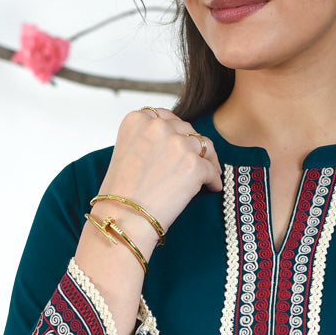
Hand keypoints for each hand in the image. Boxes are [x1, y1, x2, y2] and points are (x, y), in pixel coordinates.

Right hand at [94, 107, 223, 248]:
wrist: (124, 217)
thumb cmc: (122, 192)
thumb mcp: (127, 150)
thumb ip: (148, 138)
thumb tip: (175, 140)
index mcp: (138, 119)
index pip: (165, 116)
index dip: (176, 130)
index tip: (181, 142)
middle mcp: (158, 126)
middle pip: (187, 129)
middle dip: (192, 145)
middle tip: (196, 160)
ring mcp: (178, 144)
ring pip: (204, 146)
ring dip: (208, 160)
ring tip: (210, 173)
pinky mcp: (194, 165)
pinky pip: (212, 169)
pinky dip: (213, 179)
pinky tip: (212, 187)